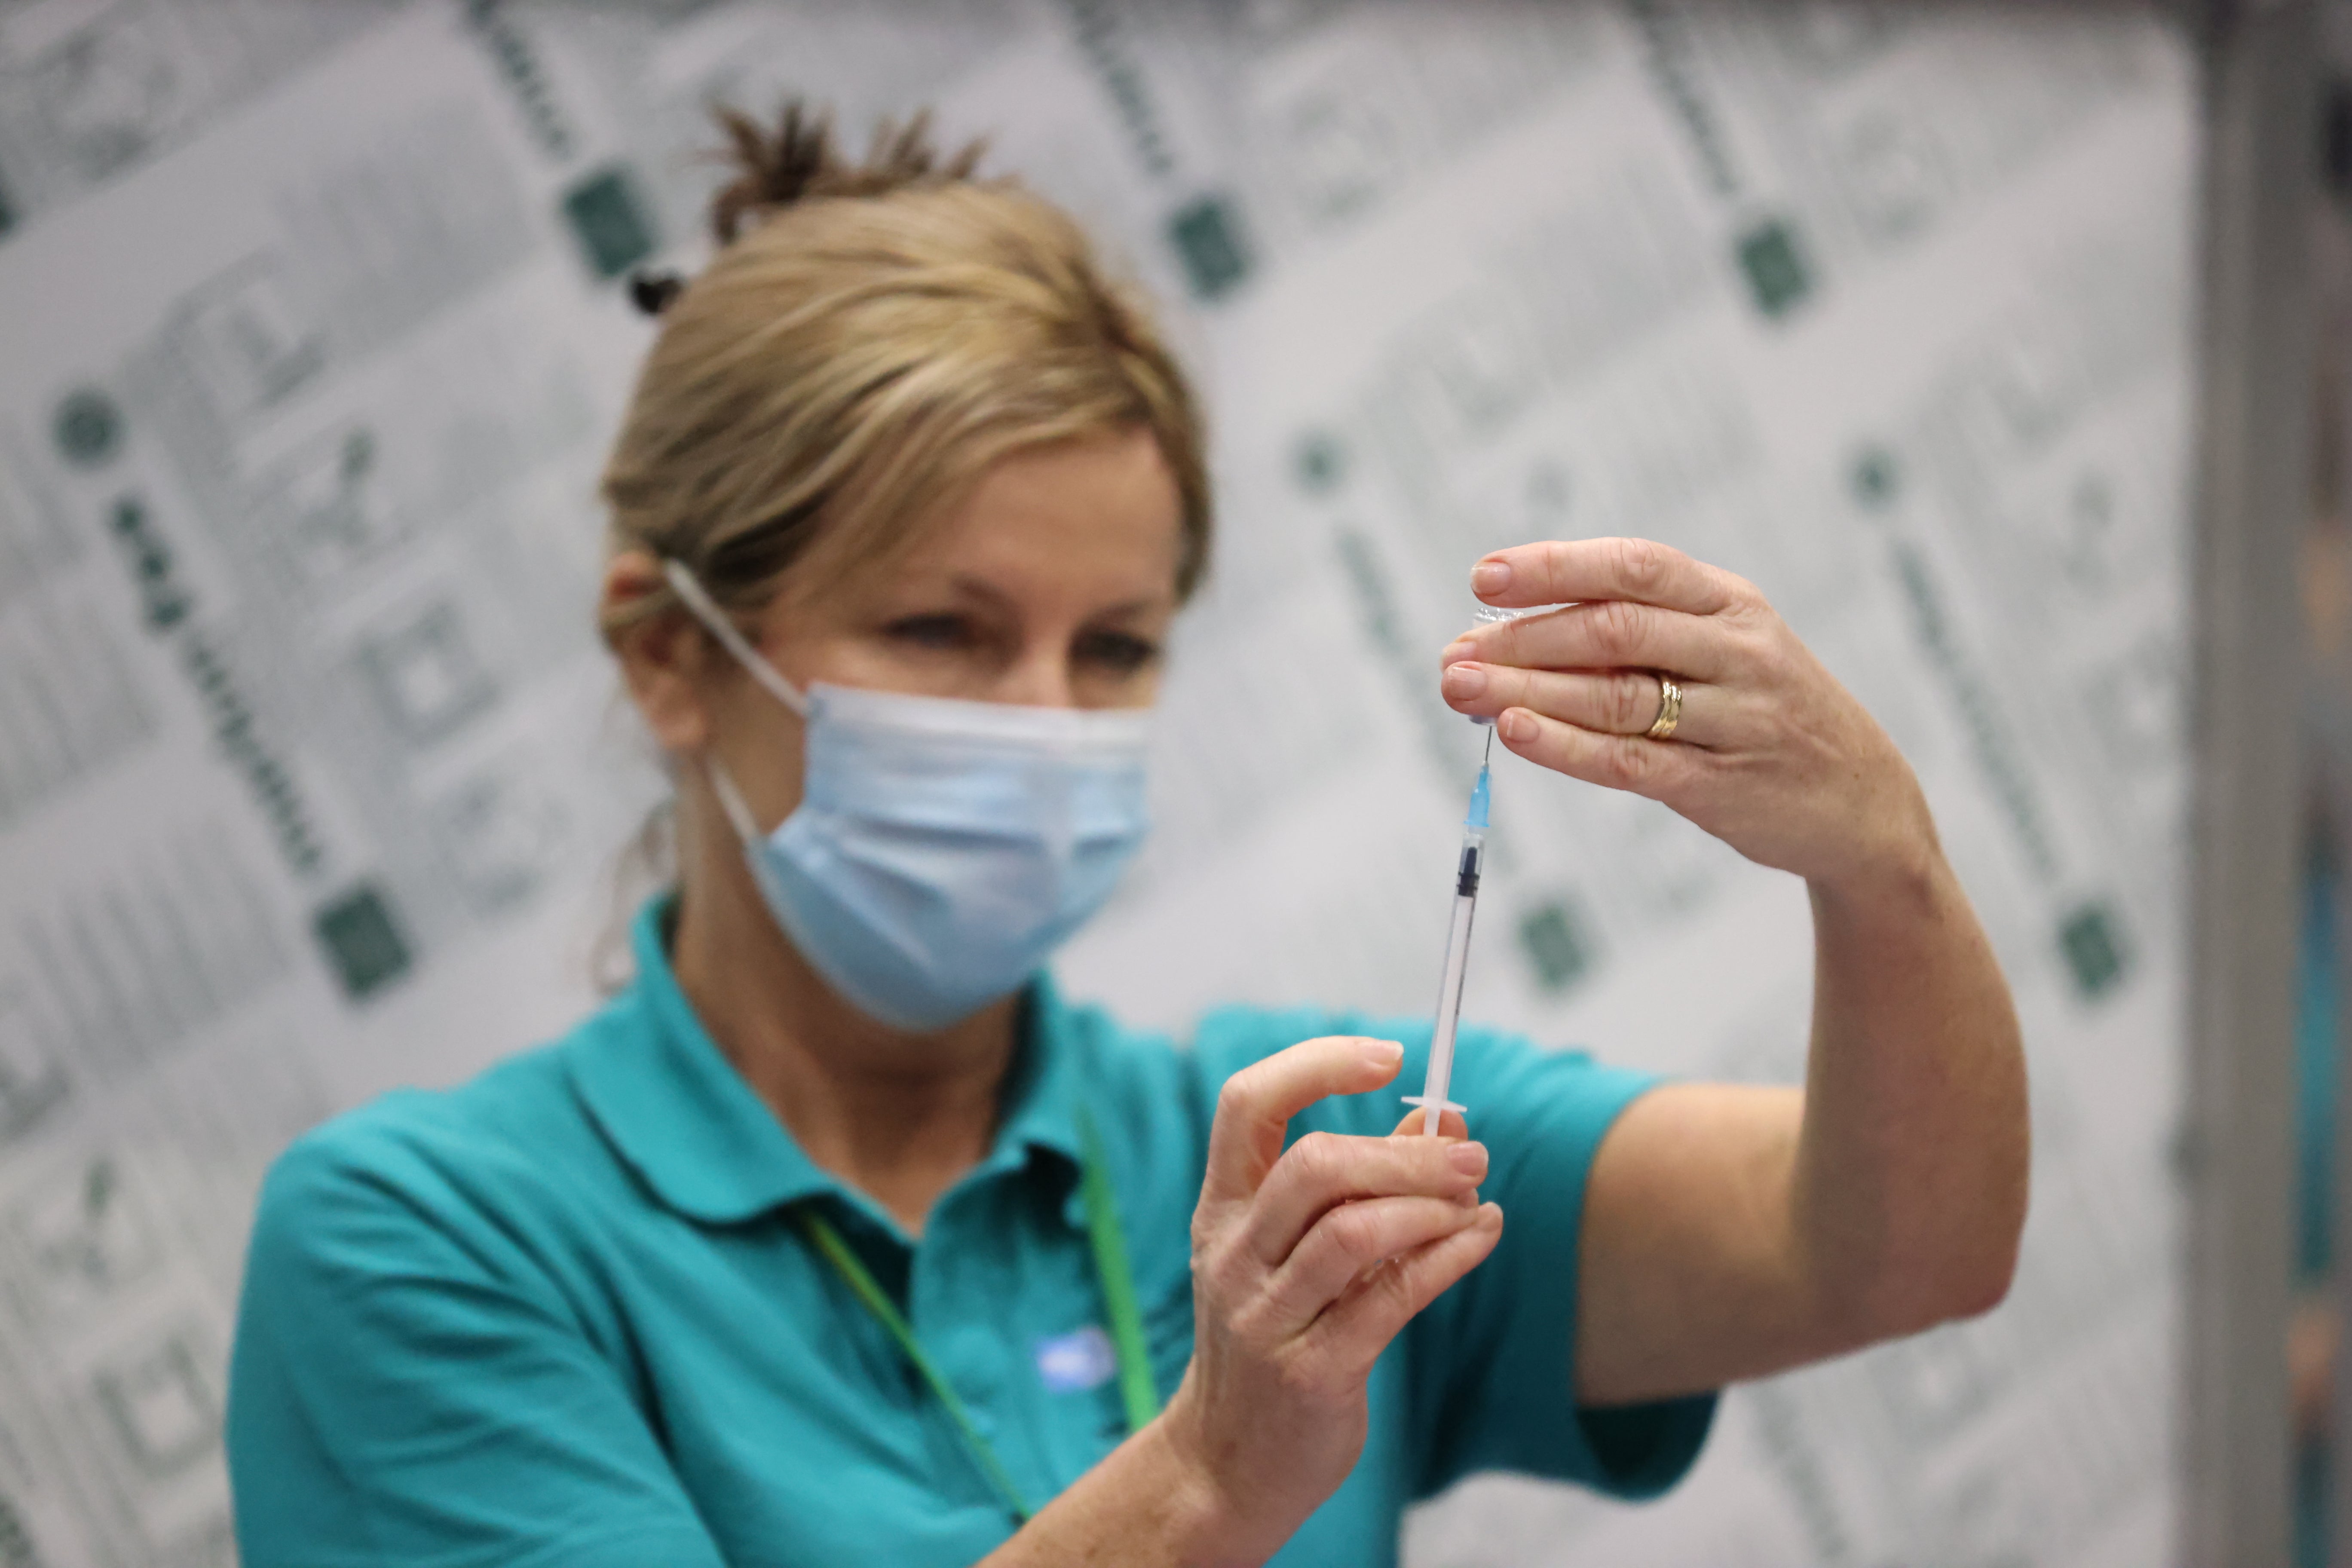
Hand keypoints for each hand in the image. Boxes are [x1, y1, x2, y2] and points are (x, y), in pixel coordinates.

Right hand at [1155, 1037, 1500, 1564]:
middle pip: (1314, 1165)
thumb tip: (1442, 1121)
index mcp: (1220, 1212)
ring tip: (1476, 1199)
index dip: (1316, 1063)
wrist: (1224, 1465)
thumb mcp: (1293, 1257)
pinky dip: (1448, 1259)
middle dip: (1404, 1151)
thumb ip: (1361, 1188)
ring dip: (1430, 1205)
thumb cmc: (1270, 1342)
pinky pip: (1390, 1299)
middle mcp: (1233, 1255)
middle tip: (1470, 1152)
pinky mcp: (1310, 1372)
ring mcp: (1265, 1316)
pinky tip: (1481, 1238)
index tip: (1388, 1055)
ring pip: (1353, 1230)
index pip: (1247, 1104)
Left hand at [1437, 537, 1934, 890]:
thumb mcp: (1722, 648)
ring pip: (1615, 695)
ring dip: (1526, 690)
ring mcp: (1735, 719)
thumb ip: (1633, 635)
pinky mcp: (1721, 786)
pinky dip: (1565, 747)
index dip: (1555, 566)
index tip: (1483, 577)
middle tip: (1454, 652)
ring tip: (1460, 688)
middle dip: (1522, 638)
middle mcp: (1738, 651)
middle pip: (1614, 629)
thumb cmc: (1763, 711)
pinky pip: (1629, 762)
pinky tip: (1515, 731)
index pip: (1635, 567)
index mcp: (1731, 603)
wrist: (1861, 801)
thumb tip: (1505, 633)